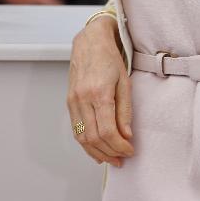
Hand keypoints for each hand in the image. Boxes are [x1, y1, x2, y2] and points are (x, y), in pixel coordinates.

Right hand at [67, 16, 133, 166]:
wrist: (90, 41)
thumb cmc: (110, 57)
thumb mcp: (125, 80)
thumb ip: (125, 109)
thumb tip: (126, 135)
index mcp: (99, 93)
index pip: (108, 131)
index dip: (119, 146)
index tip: (130, 151)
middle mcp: (82, 99)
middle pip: (94, 138)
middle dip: (109, 153)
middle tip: (122, 159)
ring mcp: (73, 101)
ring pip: (82, 138)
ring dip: (97, 152)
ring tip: (111, 159)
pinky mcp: (69, 102)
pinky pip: (76, 129)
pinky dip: (86, 144)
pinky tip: (96, 149)